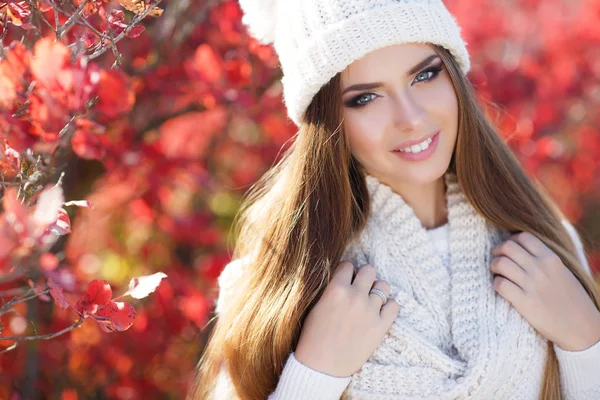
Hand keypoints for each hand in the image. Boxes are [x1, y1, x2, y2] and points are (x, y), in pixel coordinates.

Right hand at [294, 262, 399, 376]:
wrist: (321, 367)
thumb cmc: (313, 338)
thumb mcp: (315, 306)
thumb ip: (330, 289)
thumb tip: (343, 278)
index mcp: (335, 289)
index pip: (348, 265)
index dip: (346, 272)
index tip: (345, 280)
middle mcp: (355, 296)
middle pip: (369, 270)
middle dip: (363, 276)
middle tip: (359, 288)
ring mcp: (370, 311)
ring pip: (383, 285)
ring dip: (376, 290)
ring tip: (369, 300)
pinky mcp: (381, 326)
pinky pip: (394, 305)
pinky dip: (388, 306)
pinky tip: (379, 312)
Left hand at [491, 232, 599, 350]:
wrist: (582, 328)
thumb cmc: (570, 299)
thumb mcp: (562, 271)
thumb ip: (543, 259)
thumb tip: (519, 248)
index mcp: (551, 259)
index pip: (523, 237)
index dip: (511, 241)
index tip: (509, 251)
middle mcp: (540, 268)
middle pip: (507, 247)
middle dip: (497, 252)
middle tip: (498, 261)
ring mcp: (532, 285)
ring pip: (500, 263)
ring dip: (494, 267)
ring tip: (498, 274)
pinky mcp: (524, 303)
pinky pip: (500, 284)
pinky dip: (496, 284)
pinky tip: (502, 288)